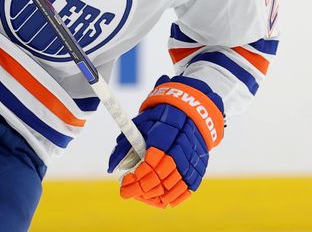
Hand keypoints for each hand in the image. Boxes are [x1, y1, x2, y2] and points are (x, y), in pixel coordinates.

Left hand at [107, 75, 224, 208]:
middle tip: (130, 191)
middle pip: (161, 178)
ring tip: (142, 196)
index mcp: (164, 136)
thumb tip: (111, 167)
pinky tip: (160, 200)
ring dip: (155, 196)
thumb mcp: (139, 124)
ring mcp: (192, 160)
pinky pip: (187, 189)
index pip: (149, 165)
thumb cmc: (160, 118)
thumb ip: (124, 145)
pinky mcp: (199, 167)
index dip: (136, 179)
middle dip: (142, 189)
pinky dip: (174, 198)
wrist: (190, 110)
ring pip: (174, 186)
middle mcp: (180, 149)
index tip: (123, 185)